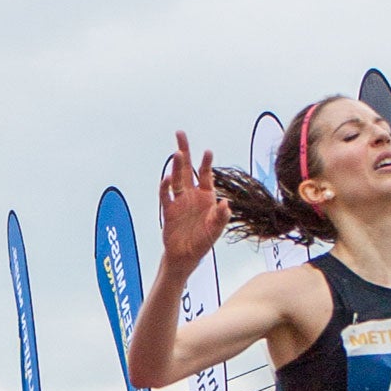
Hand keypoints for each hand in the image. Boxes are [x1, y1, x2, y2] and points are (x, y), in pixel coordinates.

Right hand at [158, 131, 230, 268]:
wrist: (185, 256)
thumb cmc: (202, 241)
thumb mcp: (215, 230)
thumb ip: (221, 217)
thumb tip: (226, 203)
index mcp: (206, 197)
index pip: (205, 175)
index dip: (205, 163)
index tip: (207, 151)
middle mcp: (191, 195)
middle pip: (186, 168)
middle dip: (184, 150)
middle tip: (180, 134)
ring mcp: (179, 201)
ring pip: (176, 178)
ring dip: (176, 166)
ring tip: (177, 152)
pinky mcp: (168, 210)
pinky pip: (165, 196)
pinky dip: (165, 187)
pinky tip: (166, 179)